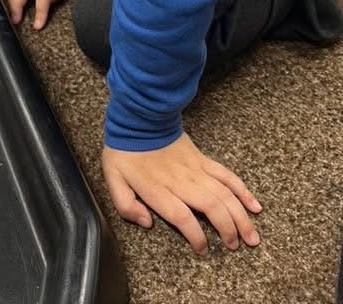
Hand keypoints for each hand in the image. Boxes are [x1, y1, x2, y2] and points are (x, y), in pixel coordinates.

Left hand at [102, 132, 262, 254]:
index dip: (196, 236)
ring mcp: (195, 169)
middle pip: (212, 207)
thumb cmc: (125, 151)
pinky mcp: (203, 159)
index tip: (203, 250)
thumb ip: (126, 205)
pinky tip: (254, 205)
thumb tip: (147, 223)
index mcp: (159, 189)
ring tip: (252, 236)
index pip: (183, 217)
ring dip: (241, 216)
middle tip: (236, 247)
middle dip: (228, 230)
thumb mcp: (113, 178)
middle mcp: (181, 181)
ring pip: (224, 194)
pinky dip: (243, 190)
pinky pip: (227, 175)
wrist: (140, 117)